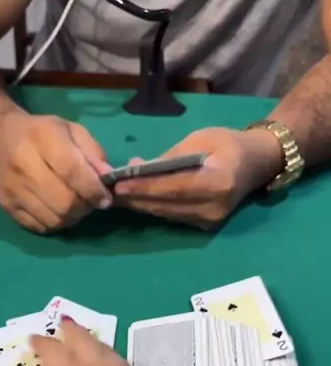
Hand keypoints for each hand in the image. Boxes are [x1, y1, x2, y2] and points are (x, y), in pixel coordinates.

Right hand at [0, 110, 111, 232]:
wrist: (1, 138)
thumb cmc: (44, 134)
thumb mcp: (73, 132)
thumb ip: (93, 154)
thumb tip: (107, 180)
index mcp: (42, 137)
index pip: (72, 172)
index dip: (93, 190)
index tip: (105, 198)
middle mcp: (23, 163)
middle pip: (64, 202)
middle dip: (84, 207)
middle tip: (89, 202)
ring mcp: (13, 188)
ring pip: (53, 219)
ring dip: (71, 218)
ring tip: (75, 206)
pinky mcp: (7, 205)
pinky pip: (40, 227)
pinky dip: (56, 223)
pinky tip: (58, 210)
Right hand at [0, 320, 182, 365]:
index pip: (51, 350)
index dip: (41, 342)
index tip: (34, 339)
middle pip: (81, 339)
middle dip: (69, 329)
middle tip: (62, 322)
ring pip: (104, 347)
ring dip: (91, 339)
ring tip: (86, 339)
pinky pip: (122, 361)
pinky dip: (110, 355)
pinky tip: (112, 365)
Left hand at [113, 127, 283, 228]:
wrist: (257, 163)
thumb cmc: (229, 144)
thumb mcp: (200, 139)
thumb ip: (170, 157)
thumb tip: (136, 168)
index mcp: (219, 182)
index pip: (173, 187)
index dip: (144, 188)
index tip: (119, 185)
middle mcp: (214, 207)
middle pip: (166, 205)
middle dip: (135, 199)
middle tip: (107, 191)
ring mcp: (209, 220)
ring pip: (165, 214)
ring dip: (140, 205)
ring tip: (116, 195)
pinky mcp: (204, 226)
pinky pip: (172, 217)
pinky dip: (153, 207)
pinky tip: (135, 199)